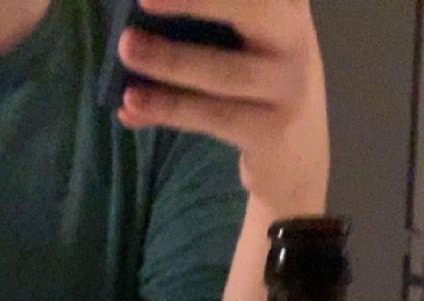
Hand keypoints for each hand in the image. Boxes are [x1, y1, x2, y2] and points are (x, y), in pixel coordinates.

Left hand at [118, 0, 327, 220]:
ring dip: (170, 60)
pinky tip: (132, 105)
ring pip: (224, 71)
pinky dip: (168, 109)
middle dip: (195, 1)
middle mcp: (296, 38)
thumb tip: (140, 25)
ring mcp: (289, 86)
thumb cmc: (257, 88)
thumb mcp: (249, 44)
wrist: (297, 161)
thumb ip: (213, 21)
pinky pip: (212, 116)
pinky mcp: (272, 131)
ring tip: (126, 49)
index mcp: (286, 6)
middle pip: (250, 8)